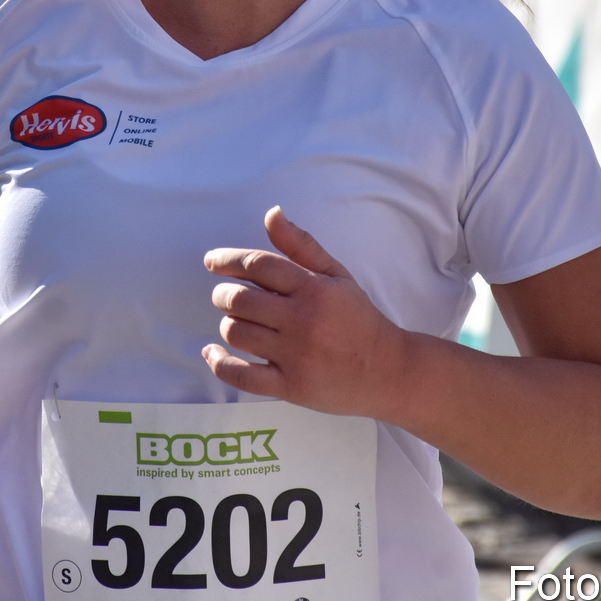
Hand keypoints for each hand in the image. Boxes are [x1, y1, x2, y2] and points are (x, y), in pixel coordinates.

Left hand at [202, 207, 409, 417]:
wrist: (388, 370)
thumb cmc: (358, 318)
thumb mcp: (336, 275)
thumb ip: (301, 245)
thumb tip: (271, 213)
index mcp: (313, 288)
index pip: (258, 265)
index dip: (228, 260)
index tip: (212, 262)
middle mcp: (303, 320)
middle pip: (240, 300)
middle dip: (223, 294)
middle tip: (225, 295)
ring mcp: (296, 355)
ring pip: (237, 333)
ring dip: (228, 325)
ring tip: (237, 322)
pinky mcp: (291, 386)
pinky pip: (242, 376)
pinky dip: (219, 363)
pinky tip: (212, 353)